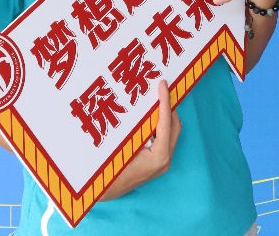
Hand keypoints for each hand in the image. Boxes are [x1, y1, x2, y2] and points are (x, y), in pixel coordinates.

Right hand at [99, 80, 179, 200]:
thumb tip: (138, 104)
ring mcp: (163, 162)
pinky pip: (164, 138)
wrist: (104, 194)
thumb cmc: (109, 172)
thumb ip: (133, 129)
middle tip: (160, 87)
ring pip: (171, 131)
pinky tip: (149, 114)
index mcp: (159, 156)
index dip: (164, 101)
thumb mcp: (120, 147)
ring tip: (154, 97)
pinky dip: (159, 124)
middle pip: (174, 125)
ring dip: (164, 114)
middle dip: (168, 105)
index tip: (163, 84)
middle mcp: (165, 159)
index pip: (166, 122)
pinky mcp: (158, 162)